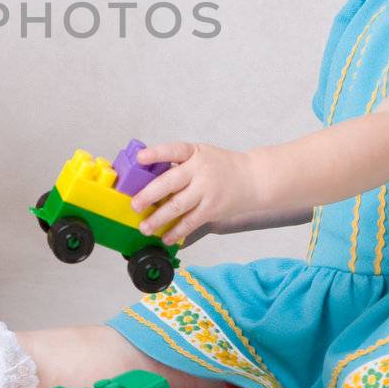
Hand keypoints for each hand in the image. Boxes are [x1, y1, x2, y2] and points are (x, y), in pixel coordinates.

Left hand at [129, 142, 263, 245]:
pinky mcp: (212, 209)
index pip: (173, 150)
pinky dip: (177, 231)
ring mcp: (207, 191)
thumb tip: (146, 177)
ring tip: (145, 227)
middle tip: (134, 205)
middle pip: (170, 182)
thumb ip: (179, 164)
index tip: (140, 159)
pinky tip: (166, 237)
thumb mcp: (201, 155)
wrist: (254, 179)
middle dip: (149, 195)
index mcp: (194, 153)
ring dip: (158, 219)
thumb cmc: (221, 167)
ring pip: (177, 206)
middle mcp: (200, 171)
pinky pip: (190, 222)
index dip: (156, 154)